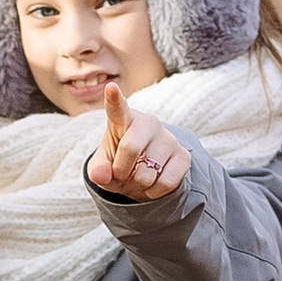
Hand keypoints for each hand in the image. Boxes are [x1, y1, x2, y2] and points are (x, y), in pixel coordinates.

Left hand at [86, 86, 188, 200]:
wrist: (144, 172)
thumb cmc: (119, 162)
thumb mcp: (103, 166)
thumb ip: (97, 169)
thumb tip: (101, 176)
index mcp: (124, 119)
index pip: (118, 108)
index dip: (114, 99)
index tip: (110, 88)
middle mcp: (149, 123)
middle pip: (130, 149)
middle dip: (121, 172)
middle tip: (121, 175)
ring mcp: (168, 138)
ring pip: (147, 172)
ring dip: (136, 185)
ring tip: (136, 178)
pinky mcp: (184, 156)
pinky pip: (165, 183)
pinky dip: (153, 192)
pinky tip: (151, 184)